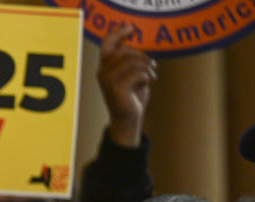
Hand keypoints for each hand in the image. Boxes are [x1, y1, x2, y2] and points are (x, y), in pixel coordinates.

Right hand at [98, 24, 155, 147]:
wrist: (129, 118)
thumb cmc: (131, 96)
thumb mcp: (131, 75)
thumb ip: (130, 62)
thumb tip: (135, 47)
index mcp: (104, 68)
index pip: (106, 45)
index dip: (117, 34)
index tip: (131, 29)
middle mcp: (102, 73)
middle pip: (124, 51)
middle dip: (141, 55)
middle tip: (152, 64)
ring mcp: (108, 81)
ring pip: (131, 61)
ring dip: (147, 65)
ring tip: (153, 73)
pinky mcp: (116, 89)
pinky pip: (137, 73)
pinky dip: (148, 75)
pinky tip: (151, 80)